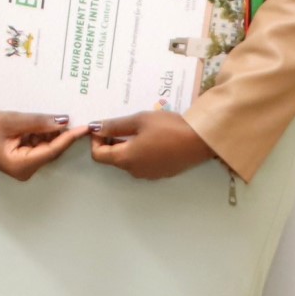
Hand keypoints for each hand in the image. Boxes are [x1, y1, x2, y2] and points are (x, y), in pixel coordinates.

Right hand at [0, 110, 84, 180]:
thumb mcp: (10, 121)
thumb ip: (38, 122)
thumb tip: (63, 121)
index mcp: (21, 166)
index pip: (52, 151)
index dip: (69, 138)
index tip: (84, 127)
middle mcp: (24, 168)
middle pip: (51, 150)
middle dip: (63, 134)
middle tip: (79, 117)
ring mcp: (22, 162)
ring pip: (45, 146)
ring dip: (53, 131)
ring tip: (66, 114)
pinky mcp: (20, 154)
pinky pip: (37, 143)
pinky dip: (43, 131)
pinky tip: (50, 119)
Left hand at [89, 109, 215, 179]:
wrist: (199, 141)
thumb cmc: (168, 128)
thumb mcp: (139, 121)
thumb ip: (115, 125)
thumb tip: (95, 127)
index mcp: (125, 159)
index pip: (98, 155)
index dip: (95, 140)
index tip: (102, 126)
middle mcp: (134, 171)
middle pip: (112, 159)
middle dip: (110, 141)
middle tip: (119, 124)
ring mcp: (148, 174)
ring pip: (127, 161)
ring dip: (125, 146)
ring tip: (136, 128)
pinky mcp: (160, 173)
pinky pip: (141, 163)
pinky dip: (138, 152)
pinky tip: (150, 137)